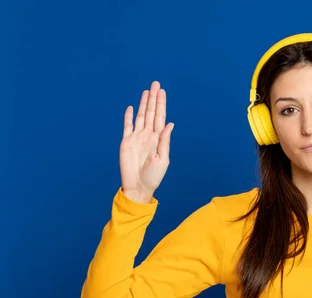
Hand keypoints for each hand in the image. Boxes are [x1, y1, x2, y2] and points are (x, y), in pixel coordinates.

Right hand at [120, 81, 174, 202]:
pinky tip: (132, 107)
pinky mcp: (126, 142)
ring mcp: (137, 137)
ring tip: (147, 91)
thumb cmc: (153, 176)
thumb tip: (170, 124)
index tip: (162, 92)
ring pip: (141, 116)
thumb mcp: (163, 159)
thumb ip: (164, 141)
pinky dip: (129, 116)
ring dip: (144, 103)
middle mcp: (148, 135)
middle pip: (151, 113)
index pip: (161, 117)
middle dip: (154, 99)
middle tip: (156, 84)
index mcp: (158, 139)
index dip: (161, 104)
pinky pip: (127, 126)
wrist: (138, 186)